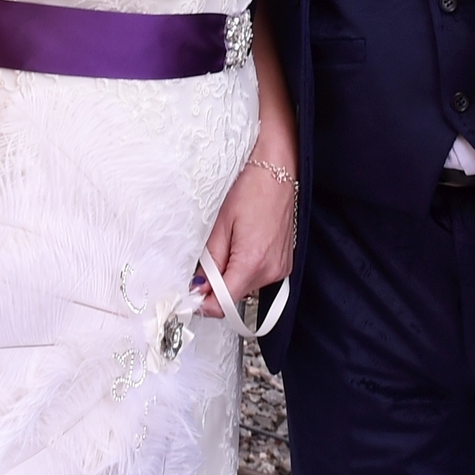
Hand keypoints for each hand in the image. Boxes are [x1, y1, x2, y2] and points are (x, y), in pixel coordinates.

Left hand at [199, 154, 296, 314]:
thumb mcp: (219, 225)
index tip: (191, 295)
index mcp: (253, 262)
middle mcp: (271, 271)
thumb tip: (198, 287)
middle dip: (215, 284)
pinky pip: (257, 277)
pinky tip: (243, 244)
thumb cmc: (251, 188)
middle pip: (233, 296)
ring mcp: (280, 269)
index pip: (223, 304)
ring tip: (230, 242)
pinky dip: (244, 267)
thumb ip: (209, 262)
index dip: (203, 303)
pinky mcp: (283, 264)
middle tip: (208, 256)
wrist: (276, 170)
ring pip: (244, 287)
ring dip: (230, 274)